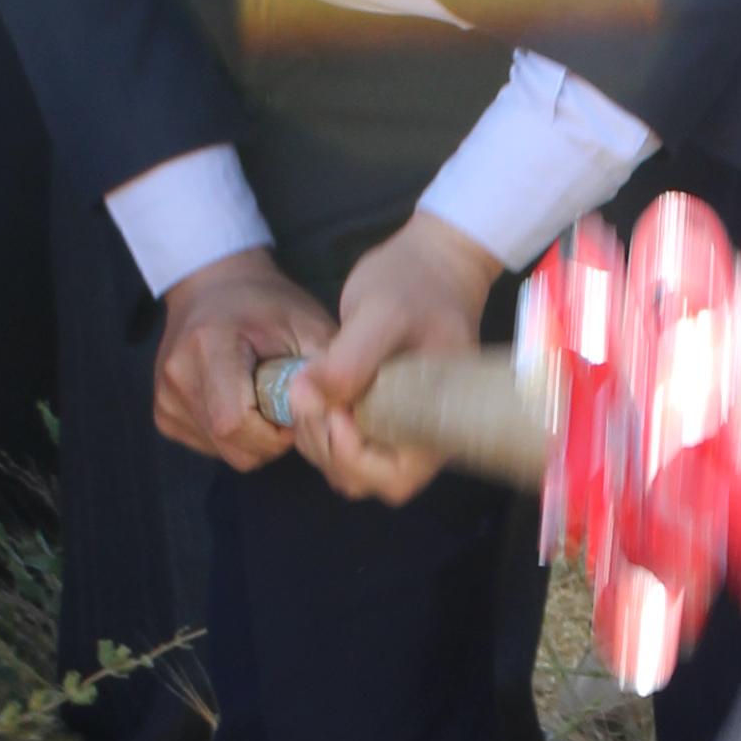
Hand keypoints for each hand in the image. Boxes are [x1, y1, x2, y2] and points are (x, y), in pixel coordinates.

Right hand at [154, 243, 330, 467]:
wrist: (213, 286)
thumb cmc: (267, 305)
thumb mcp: (308, 325)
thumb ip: (329, 372)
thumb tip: (339, 420)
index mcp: (209, 346)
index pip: (235, 423)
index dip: (275, 432)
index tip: (294, 408)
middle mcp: (177, 375)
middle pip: (232, 446)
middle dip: (269, 439)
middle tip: (283, 402)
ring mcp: (165, 396)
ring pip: (223, 452)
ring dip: (253, 437)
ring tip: (259, 394)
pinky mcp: (163, 413)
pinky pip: (209, 447)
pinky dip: (233, 435)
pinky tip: (238, 400)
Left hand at [285, 211, 494, 506]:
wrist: (432, 261)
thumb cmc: (418, 285)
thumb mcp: (381, 315)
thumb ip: (347, 361)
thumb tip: (303, 396)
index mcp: (437, 423)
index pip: (395, 479)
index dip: (355, 457)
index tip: (336, 410)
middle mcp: (420, 436)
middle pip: (366, 479)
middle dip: (327, 446)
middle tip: (312, 397)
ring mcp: (398, 427)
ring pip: (347, 465)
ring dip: (317, 437)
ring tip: (311, 388)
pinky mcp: (376, 413)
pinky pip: (342, 441)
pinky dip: (318, 424)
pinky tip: (314, 387)